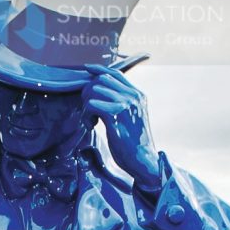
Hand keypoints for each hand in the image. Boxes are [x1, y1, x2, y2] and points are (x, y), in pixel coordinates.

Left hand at [84, 67, 160, 186]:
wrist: (143, 160)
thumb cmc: (134, 142)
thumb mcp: (131, 117)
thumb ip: (121, 103)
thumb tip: (102, 94)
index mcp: (138, 95)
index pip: (115, 74)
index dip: (99, 69)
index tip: (86, 69)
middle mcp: (133, 96)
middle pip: (101, 80)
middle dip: (89, 92)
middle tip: (88, 110)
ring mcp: (125, 105)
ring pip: (94, 90)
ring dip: (86, 105)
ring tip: (90, 120)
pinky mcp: (116, 116)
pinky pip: (92, 105)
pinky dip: (86, 114)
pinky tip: (91, 125)